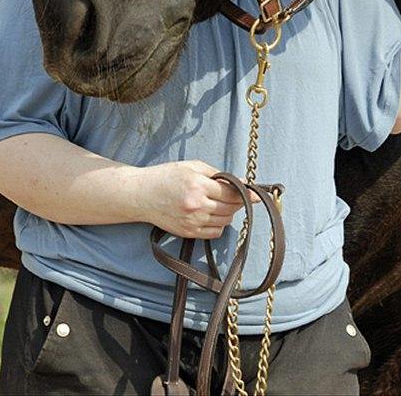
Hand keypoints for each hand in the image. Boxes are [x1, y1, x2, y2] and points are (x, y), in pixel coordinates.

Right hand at [135, 159, 257, 238]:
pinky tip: (211, 213)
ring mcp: (192, 222)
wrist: (142, 195)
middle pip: (230, 208)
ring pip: (225, 221)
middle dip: (237, 202)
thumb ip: (216, 174)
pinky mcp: (188, 233)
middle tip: (236, 195)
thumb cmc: (166, 176)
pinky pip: (215, 232)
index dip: (247, 193)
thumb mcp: (191, 166)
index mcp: (197, 186)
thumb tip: (239, 182)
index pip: (231, 193)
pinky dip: (219, 224)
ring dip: (228, 212)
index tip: (257, 194)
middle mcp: (196, 206)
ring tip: (219, 202)